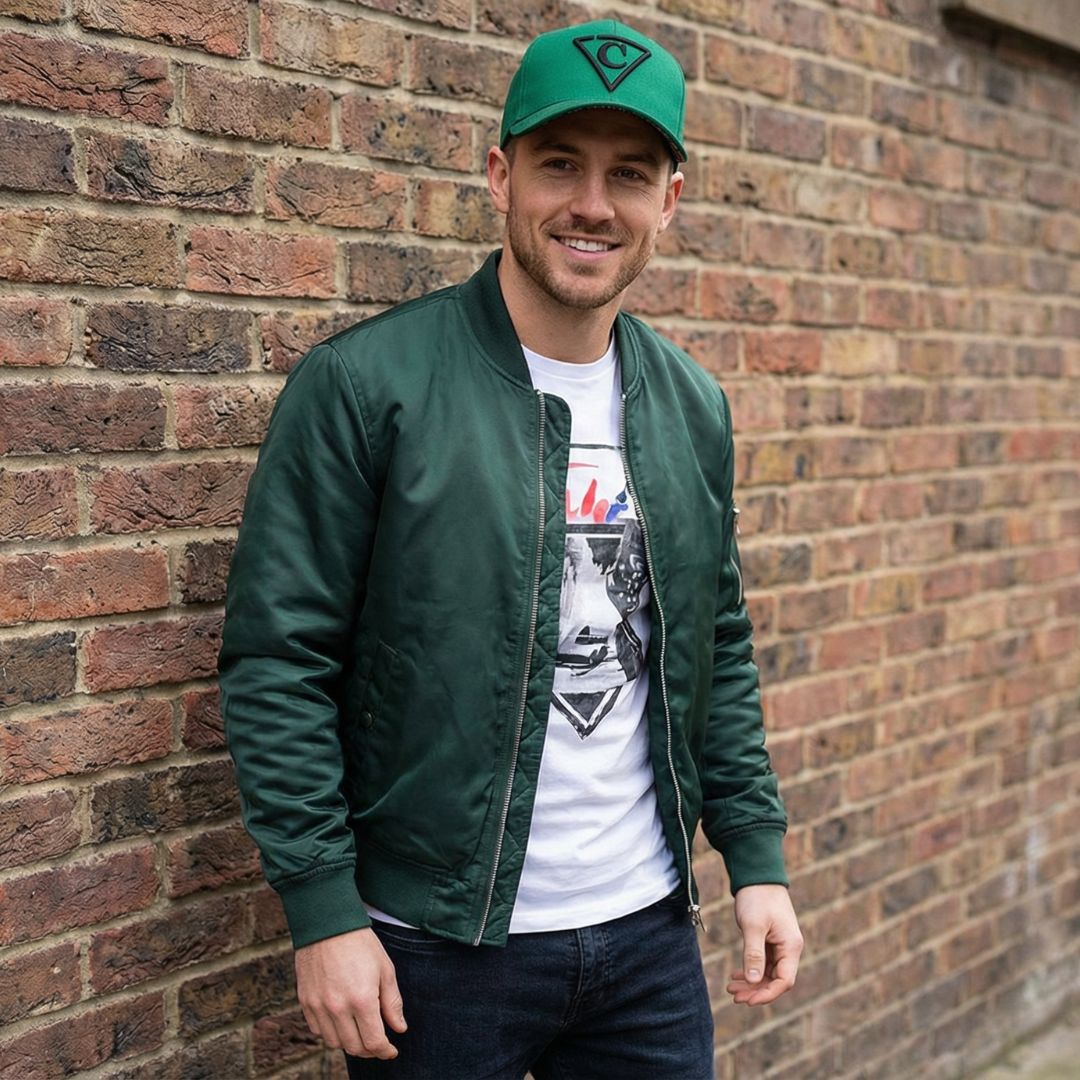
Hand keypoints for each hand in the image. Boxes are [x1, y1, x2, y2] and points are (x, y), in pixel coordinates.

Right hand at [295, 927, 406, 1058]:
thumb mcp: (385, 969)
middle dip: (370, 1050)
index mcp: (362, 1000)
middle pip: (354, 1047)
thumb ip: (392, 1002)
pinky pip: (318, 1030)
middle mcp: (338, 1008)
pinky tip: (341, 1021)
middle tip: (378, 1042)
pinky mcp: (305, 1001)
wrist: (328, 924)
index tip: (391, 1050)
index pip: (374, 1042)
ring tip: (360, 1031)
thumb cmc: (361, 943)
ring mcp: (318, 1006)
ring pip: (334, 1043)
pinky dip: (330, 1032)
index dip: (385, 1051)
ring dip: (349, 1042)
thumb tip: (399, 1028)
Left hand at [726, 884, 802, 1006]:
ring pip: (768, 973)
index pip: (784, 981)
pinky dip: (751, 970)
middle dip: (756, 990)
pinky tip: (736, 976)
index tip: (748, 1001)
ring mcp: (781, 945)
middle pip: (776, 980)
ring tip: (731, 988)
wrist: (757, 876)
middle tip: (734, 996)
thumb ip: (754, 954)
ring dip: (751, 982)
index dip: (767, 994)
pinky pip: (763, 963)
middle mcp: (789, 948)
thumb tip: (754, 982)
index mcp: (791, 946)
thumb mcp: (753, 925)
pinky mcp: (771, 941)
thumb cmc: (757, 898)